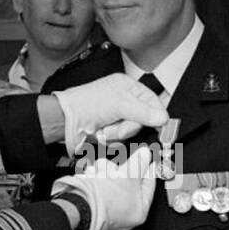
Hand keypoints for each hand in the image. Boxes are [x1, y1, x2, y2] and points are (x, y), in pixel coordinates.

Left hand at [49, 74, 166, 155]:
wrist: (65, 121)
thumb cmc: (87, 104)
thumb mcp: (120, 104)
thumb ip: (144, 112)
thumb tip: (164, 118)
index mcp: (128, 87)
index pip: (152, 101)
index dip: (156, 114)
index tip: (161, 125)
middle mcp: (124, 101)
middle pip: (142, 120)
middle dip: (129, 126)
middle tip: (118, 126)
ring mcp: (117, 117)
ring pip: (131, 133)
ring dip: (117, 134)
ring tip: (104, 130)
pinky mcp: (110, 132)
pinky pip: (120, 142)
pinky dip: (111, 141)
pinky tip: (100, 135)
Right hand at [53, 144, 157, 229]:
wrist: (78, 203)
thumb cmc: (105, 198)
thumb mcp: (130, 175)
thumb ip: (140, 162)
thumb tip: (145, 155)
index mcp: (138, 212)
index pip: (148, 187)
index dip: (149, 170)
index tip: (149, 160)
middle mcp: (123, 212)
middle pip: (128, 181)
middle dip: (121, 169)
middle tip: (120, 164)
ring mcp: (106, 206)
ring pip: (112, 178)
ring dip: (106, 170)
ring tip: (102, 171)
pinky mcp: (92, 200)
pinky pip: (98, 181)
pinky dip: (95, 175)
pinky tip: (93, 175)